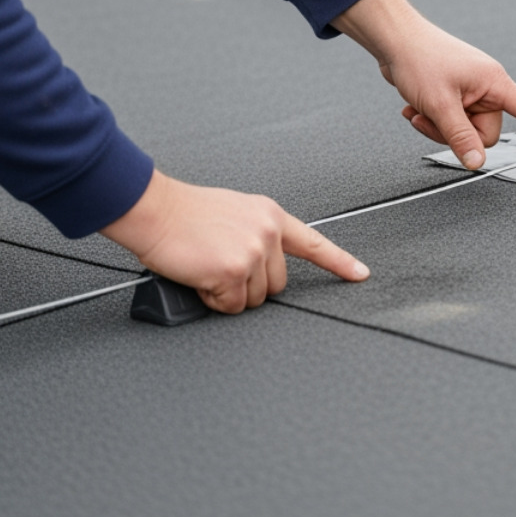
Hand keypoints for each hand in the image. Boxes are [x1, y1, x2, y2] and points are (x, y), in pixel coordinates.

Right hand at [101, 170, 368, 313]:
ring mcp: (253, 252)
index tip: (360, 274)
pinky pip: (230, 306)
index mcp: (270, 215)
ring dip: (229, 294)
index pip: (314, 242)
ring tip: (207, 267)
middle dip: (249, 286)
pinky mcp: (233, 272)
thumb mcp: (233, 214)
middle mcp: (267, 232)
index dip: (339, 262)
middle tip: (221, 265)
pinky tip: (200, 277)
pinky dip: (212, 300)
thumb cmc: (184, 214)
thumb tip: (261, 267)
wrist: (155, 210)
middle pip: (277, 285)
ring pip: (253, 300)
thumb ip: (255, 236)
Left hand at [332, 0, 515, 168]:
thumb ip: (460, 136)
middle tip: (434, 118)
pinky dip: (432, 118)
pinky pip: (451, 121)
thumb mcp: (440, 104)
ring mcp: (469, 91)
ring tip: (421, 109)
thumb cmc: (419, 57)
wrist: (394, 40)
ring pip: (464, 130)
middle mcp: (486, 87)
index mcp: (494, 83)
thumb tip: (477, 162)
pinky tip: (416, 106)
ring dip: (439, 126)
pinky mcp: (454, 94)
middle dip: (457, 133)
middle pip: (486, 132)